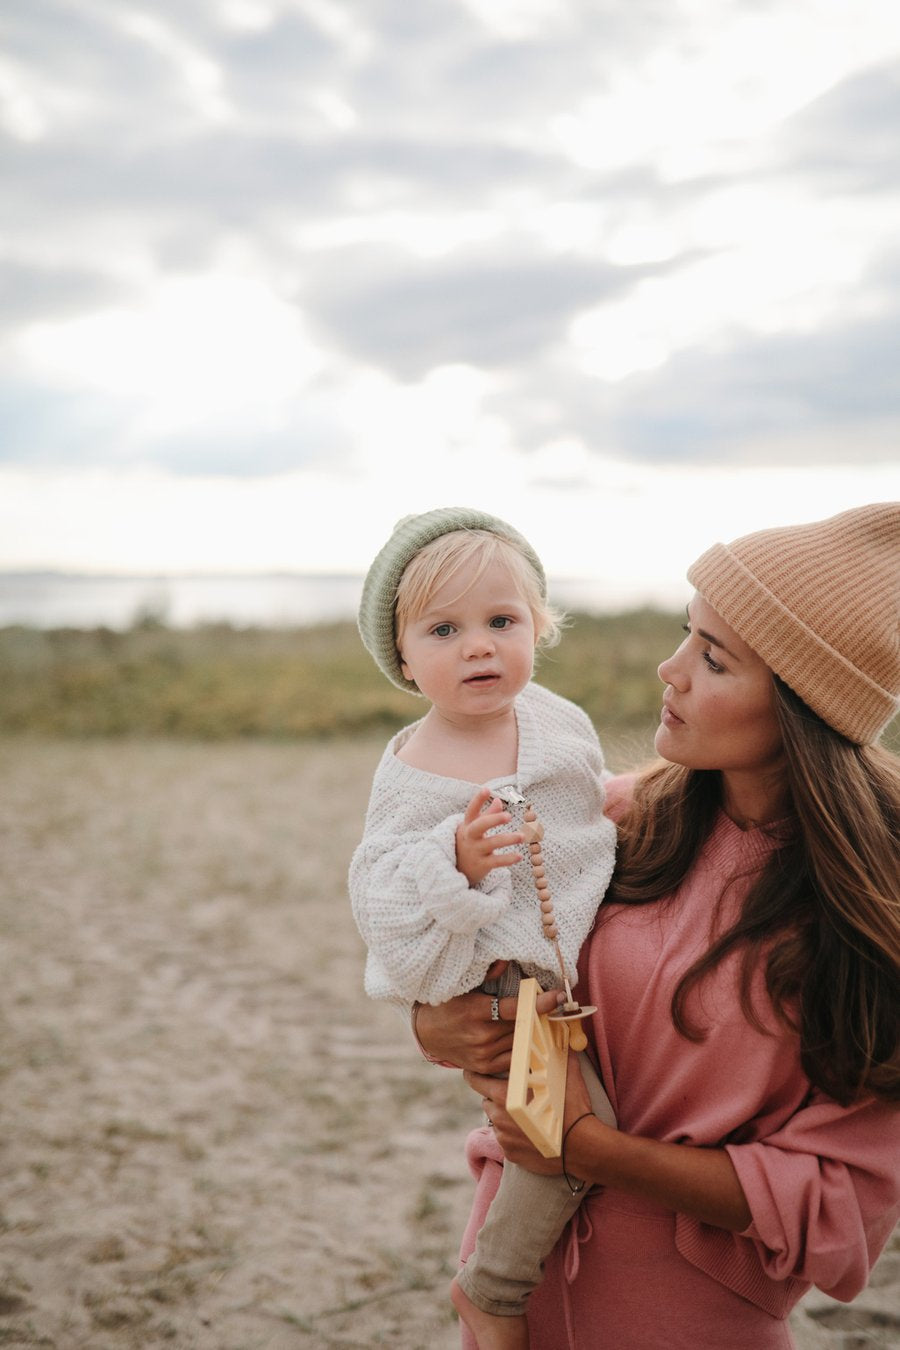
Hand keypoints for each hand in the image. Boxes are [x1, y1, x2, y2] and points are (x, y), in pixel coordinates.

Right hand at [413, 981, 560, 1075]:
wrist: (427, 1033)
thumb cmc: (447, 1003)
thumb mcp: (462, 985)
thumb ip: (487, 974)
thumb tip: (506, 961)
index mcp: (476, 1011)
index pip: (516, 1008)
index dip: (539, 1003)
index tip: (558, 996)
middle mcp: (481, 1036)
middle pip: (523, 1025)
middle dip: (538, 1014)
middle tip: (551, 1003)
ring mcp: (484, 1054)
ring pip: (520, 1040)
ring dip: (531, 1029)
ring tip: (536, 1017)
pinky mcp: (485, 1067)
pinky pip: (513, 1057)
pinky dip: (522, 1045)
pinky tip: (524, 1035)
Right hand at [455, 788, 523, 886]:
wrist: (458, 868)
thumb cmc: (469, 842)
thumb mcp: (473, 827)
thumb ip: (487, 814)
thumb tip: (498, 800)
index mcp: (468, 825)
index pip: (471, 810)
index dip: (478, 800)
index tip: (486, 789)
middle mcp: (470, 837)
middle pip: (479, 826)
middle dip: (493, 820)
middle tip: (508, 816)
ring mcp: (475, 851)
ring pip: (492, 843)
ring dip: (508, 839)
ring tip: (523, 836)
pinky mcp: (482, 864)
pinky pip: (496, 861)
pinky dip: (508, 859)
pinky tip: (520, 856)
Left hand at [466, 1048, 595, 1174]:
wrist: (584, 1148)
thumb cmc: (573, 1110)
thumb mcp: (567, 1078)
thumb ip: (559, 1058)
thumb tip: (563, 1041)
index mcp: (506, 1096)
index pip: (476, 1081)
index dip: (474, 1076)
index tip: (473, 1072)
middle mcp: (500, 1118)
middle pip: (487, 1102)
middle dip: (496, 1098)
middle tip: (514, 1096)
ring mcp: (504, 1139)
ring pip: (496, 1123)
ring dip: (504, 1118)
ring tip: (525, 1116)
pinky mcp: (511, 1155)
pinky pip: (505, 1141)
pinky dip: (512, 1137)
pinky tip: (529, 1134)